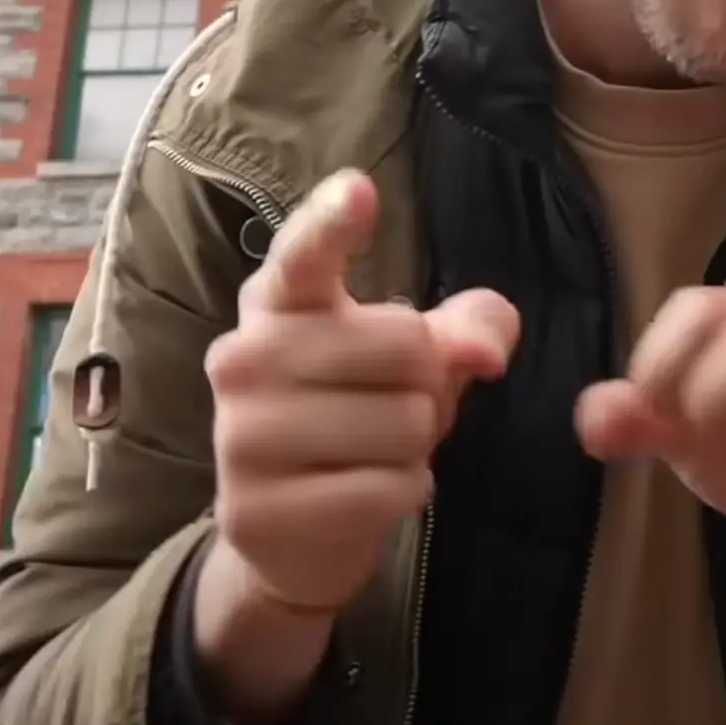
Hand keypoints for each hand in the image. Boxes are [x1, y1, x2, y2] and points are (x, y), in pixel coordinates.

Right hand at [203, 169, 518, 618]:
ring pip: (405, 423)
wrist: (289, 535)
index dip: (334, 220)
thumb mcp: (415, 363)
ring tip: (377, 454)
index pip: (305, 253)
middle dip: (429, 385)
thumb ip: (464, 330)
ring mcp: (239, 435)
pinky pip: (388, 488)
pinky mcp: (255, 509)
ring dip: (418, 446)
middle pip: (406, 347)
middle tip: (391, 409)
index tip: (360, 189)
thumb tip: (486, 350)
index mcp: (280, 303)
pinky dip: (405, 494)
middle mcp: (244, 356)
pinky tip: (369, 494)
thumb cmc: (358, 419)